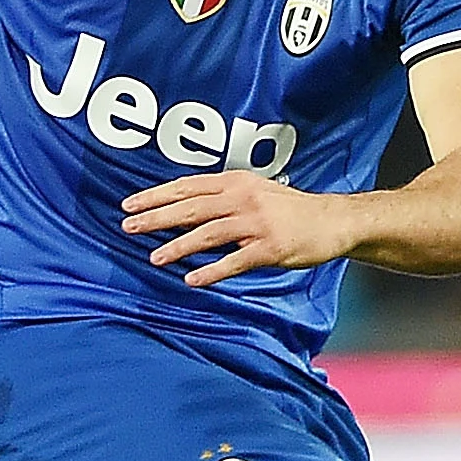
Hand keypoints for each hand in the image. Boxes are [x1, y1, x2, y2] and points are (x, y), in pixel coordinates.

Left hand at [121, 172, 355, 286]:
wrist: (332, 221)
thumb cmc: (290, 209)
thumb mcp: (254, 191)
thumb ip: (221, 197)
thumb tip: (180, 209)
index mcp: (236, 181)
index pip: (187, 186)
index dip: (156, 195)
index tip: (129, 204)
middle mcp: (243, 198)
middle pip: (191, 207)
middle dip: (156, 217)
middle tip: (129, 226)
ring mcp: (257, 223)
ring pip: (208, 233)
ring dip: (178, 246)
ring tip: (154, 257)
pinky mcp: (269, 248)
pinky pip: (234, 261)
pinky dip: (211, 271)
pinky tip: (192, 279)